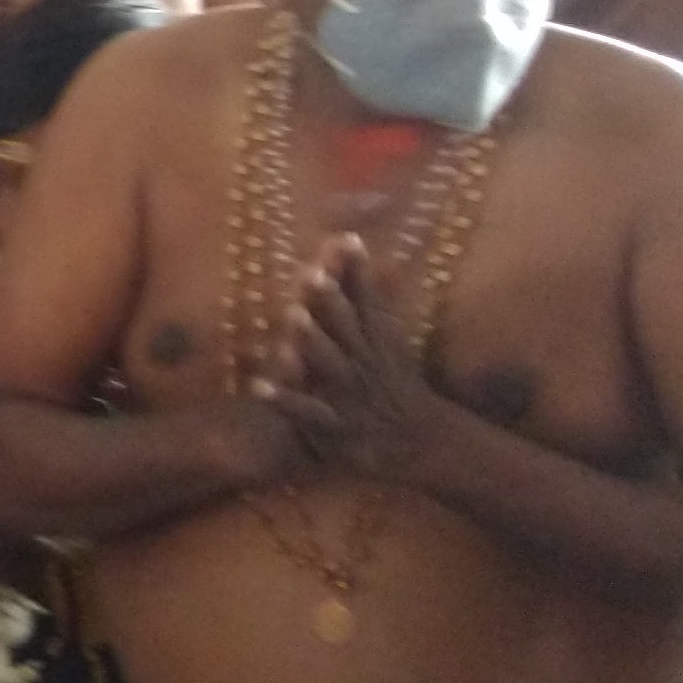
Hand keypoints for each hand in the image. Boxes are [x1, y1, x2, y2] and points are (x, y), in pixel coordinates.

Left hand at [284, 235, 444, 485]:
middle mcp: (362, 360)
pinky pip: (305, 410)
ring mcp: (348, 392)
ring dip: (311, 341)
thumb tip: (356, 252)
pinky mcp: (334, 423)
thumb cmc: (396, 384)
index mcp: (375, 339)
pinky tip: (257, 386)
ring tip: (292, 316)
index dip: (356, 271)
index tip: (348, 239)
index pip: (366, 299)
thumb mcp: (390, 341)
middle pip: (346, 326)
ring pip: (328, 363)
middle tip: (312, 274)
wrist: (425, 442)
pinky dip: (283, 399)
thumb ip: (371, 301)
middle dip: (330, 301)